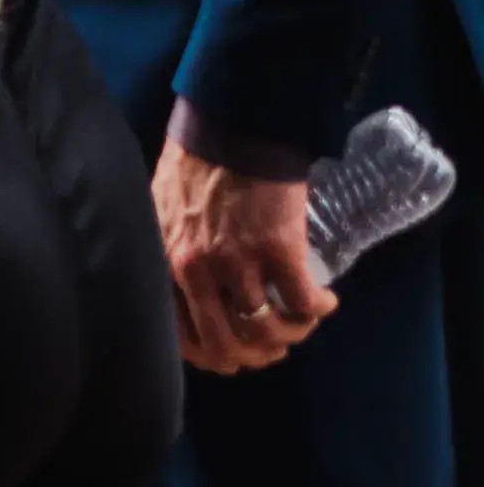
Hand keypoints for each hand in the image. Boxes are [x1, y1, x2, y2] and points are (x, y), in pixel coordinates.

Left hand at [161, 144, 337, 374]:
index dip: (210, 356)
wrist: (231, 130)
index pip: (178, 336)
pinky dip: (318, 311)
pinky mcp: (278, 249)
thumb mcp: (161, 217)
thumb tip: (181, 294)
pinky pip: (303, 304)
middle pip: (225, 345)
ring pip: (266, 330)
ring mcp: (236, 261)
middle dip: (253, 357)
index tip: (231, 357)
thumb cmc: (194, 168)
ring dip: (289, 336)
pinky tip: (324, 301)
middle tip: (272, 349)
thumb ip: (169, 255)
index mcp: (162, 262)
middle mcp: (194, 270)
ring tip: (300, 323)